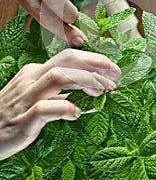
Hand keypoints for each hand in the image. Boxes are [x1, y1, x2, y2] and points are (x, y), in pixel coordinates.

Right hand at [0, 49, 120, 159]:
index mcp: (35, 72)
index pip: (68, 58)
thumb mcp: (40, 100)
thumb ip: (65, 97)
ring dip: (85, 81)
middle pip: (66, 61)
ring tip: (103, 92)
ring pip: (58, 77)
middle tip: (115, 75)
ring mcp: (25, 99)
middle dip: (94, 64)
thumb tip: (94, 97)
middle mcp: (31, 80)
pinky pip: (45, 109)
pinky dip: (65, 108)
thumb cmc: (15, 116)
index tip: (112, 69)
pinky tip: (79, 113)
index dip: (93, 60)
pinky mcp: (21, 121)